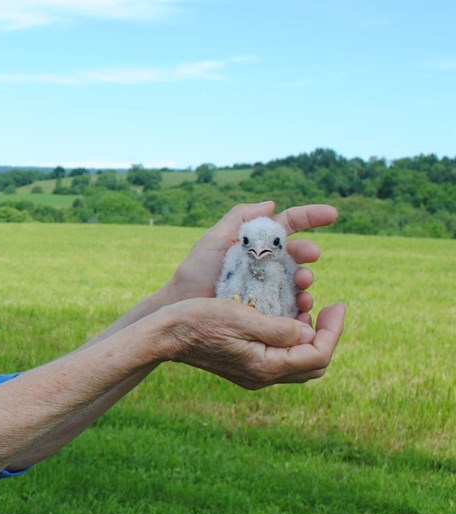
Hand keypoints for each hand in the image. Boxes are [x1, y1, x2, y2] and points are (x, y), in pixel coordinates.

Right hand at [161, 297, 345, 389]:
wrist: (167, 334)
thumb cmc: (200, 320)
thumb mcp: (243, 317)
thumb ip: (281, 329)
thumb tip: (310, 333)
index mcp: (266, 367)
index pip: (318, 355)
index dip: (334, 330)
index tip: (338, 304)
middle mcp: (263, 377)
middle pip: (313, 364)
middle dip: (326, 336)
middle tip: (327, 309)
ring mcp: (253, 375)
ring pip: (298, 363)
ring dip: (309, 337)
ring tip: (306, 309)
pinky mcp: (244, 368)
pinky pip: (280, 359)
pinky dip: (291, 341)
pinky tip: (284, 319)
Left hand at [167, 201, 338, 323]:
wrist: (181, 308)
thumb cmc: (195, 272)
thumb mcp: (214, 240)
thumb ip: (239, 218)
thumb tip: (271, 203)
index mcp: (257, 242)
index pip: (289, 224)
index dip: (311, 217)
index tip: (332, 214)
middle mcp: (267, 263)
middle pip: (297, 254)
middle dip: (308, 252)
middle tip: (311, 255)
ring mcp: (269, 287)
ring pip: (298, 281)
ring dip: (306, 280)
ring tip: (303, 283)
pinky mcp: (268, 309)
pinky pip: (291, 306)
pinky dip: (301, 306)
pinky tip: (302, 307)